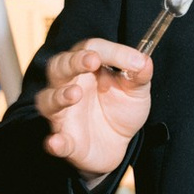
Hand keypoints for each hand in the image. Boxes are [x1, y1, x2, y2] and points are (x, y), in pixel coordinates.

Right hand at [33, 39, 152, 176]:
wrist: (118, 144)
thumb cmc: (121, 108)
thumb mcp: (137, 90)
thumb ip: (140, 75)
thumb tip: (145, 60)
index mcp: (87, 67)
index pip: (92, 49)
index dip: (112, 51)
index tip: (135, 62)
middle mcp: (69, 85)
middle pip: (60, 66)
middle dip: (74, 62)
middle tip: (92, 61)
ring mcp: (63, 114)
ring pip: (48, 100)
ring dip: (59, 96)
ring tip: (75, 94)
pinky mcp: (66, 141)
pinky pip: (56, 141)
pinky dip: (55, 142)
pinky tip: (57, 141)